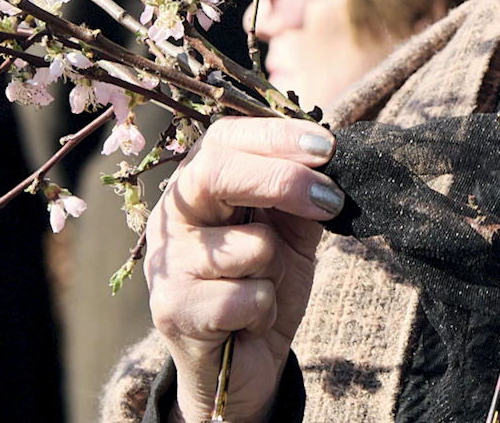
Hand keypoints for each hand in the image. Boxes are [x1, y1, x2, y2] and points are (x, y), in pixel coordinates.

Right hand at [145, 118, 344, 422]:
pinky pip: (248, 296)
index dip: (276, 135)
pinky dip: (265, 310)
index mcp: (197, 186)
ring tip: (261, 286)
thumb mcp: (291, 232)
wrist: (240, 365)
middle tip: (330, 198)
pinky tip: (248, 322)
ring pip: (250, 245)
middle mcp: (172, 217)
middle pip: (216, 173)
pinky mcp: (174, 311)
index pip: (224, 138)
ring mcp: (168, 264)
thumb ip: (302, 194)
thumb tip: (331, 161)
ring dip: (277, 268)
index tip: (327, 148)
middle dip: (282, 180)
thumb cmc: (264, 285)